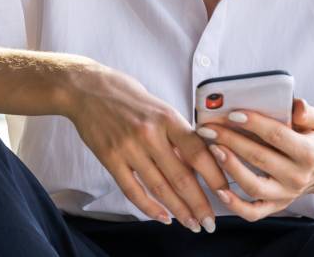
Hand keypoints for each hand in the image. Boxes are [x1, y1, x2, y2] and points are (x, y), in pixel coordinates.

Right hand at [64, 62, 225, 231]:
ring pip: (159, 187)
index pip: (198, 152)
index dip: (214, 176)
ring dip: (178, 210)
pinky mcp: (110, 158)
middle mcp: (150, 133)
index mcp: (168, 117)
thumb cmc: (127, 96)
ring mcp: (129, 148)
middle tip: (209, 222)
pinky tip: (162, 217)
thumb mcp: (159, 107)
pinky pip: (133, 190)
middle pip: (181, 176)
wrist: (87, 89)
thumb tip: (200, 161)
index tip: (225, 193)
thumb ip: (177, 133)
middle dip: (199, 203)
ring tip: (191, 224)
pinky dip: (149, 207)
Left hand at [196, 97, 313, 220]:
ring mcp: (285, 194)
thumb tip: (297, 105)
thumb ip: (307, 113)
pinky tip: (218, 191)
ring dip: (230, 168)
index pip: (277, 136)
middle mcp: (297, 176)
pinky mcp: (276, 206)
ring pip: (253, 186)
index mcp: (308, 153)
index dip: (254, 124)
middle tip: (209, 128)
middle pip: (258, 157)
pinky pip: (253, 212)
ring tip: (212, 149)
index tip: (232, 114)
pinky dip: (234, 205)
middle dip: (231, 141)